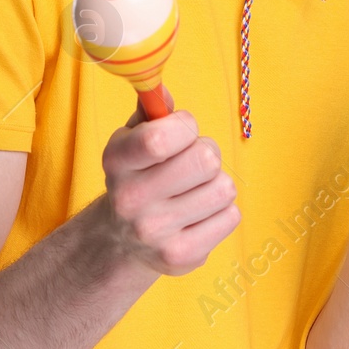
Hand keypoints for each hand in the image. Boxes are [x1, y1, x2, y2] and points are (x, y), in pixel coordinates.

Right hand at [97, 88, 240, 276]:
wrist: (120, 241)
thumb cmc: (137, 175)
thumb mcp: (132, 139)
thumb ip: (151, 112)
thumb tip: (164, 91)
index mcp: (117, 161)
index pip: (160, 139)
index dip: (185, 127)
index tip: (182, 130)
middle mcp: (131, 200)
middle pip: (205, 161)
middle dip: (207, 152)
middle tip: (193, 161)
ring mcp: (156, 233)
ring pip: (223, 188)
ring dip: (216, 183)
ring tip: (195, 189)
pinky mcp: (182, 256)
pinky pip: (231, 217)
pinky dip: (222, 211)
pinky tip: (199, 213)